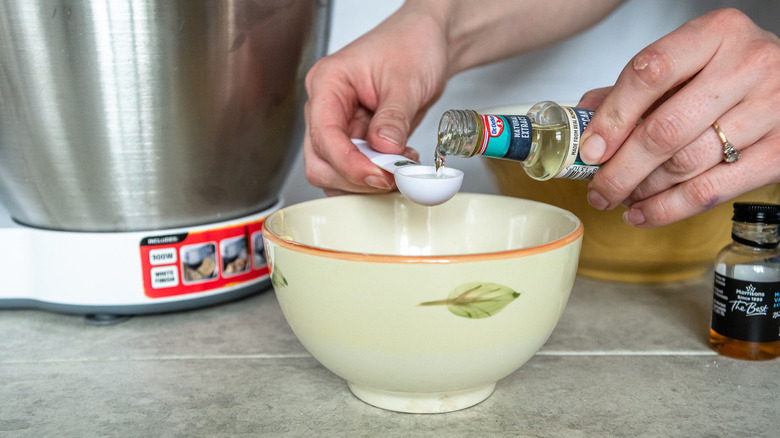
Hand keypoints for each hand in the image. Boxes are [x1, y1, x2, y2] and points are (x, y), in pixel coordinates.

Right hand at [303, 5, 447, 195]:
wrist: (427, 44)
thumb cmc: (411, 45)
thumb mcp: (407, 80)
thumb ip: (393, 118)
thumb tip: (385, 149)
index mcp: (328, 82)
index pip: (324, 134)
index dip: (348, 163)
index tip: (378, 176)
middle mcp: (326, 107)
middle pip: (320, 161)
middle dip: (353, 178)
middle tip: (390, 179)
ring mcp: (339, 125)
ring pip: (334, 172)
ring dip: (365, 182)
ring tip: (399, 169)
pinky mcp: (356, 139)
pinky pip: (355, 170)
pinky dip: (375, 178)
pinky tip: (398, 166)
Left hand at [579, 9, 779, 227]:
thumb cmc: (731, 70)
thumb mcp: (687, 61)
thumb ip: (635, 88)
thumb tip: (584, 120)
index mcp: (715, 34)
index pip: (650, 74)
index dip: (612, 118)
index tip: (590, 150)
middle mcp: (747, 66)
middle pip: (664, 130)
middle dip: (620, 169)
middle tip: (597, 189)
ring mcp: (770, 108)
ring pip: (685, 165)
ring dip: (641, 190)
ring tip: (619, 198)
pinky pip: (711, 191)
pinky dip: (668, 209)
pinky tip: (643, 213)